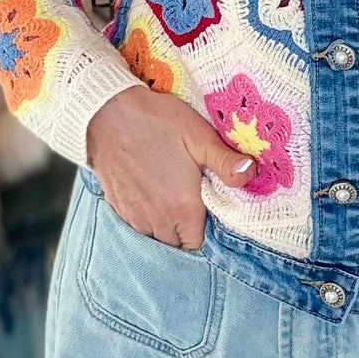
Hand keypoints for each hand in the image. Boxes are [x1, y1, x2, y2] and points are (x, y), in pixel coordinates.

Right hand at [84, 86, 257, 248]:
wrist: (106, 112)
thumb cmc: (157, 121)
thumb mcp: (199, 135)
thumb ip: (226, 161)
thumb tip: (251, 174)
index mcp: (182, 208)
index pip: (199, 244)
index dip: (207, 231)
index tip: (210, 211)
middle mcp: (157, 220)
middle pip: (178, 245)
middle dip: (188, 232)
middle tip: (194, 205)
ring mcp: (134, 216)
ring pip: (156, 239)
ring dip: (167, 229)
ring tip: (174, 201)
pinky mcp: (118, 207)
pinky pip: (138, 228)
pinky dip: (147, 221)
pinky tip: (152, 197)